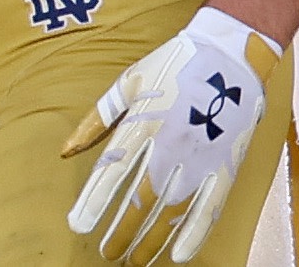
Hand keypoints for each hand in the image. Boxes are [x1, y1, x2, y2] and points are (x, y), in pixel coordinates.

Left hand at [64, 7, 279, 265]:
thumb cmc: (176, 63)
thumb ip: (97, 117)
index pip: (112, 170)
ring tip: (135, 260)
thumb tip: (66, 151)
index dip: (94, 201)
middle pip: (141, 198)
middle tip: (108, 253)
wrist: (232, 52)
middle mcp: (171, 142)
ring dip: (151, 240)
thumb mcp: (131, 81)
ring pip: (172, 209)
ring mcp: (201, 155)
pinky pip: (210, 207)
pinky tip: (178, 255)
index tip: (79, 225)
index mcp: (144, 119)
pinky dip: (194, 234)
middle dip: (122, 231)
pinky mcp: (226, 163)